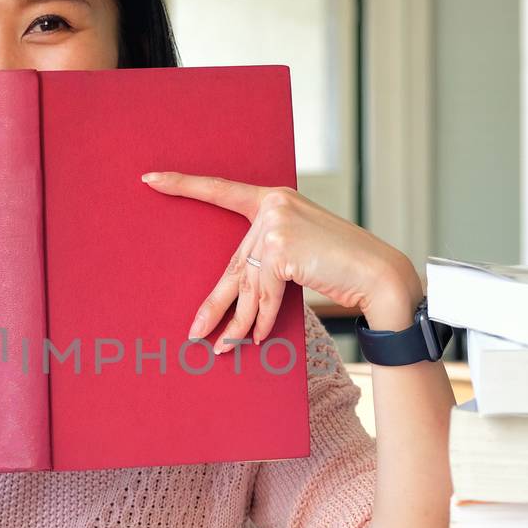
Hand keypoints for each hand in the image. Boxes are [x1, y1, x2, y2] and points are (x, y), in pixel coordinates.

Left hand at [142, 172, 422, 350]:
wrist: (377, 273)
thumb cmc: (339, 264)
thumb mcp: (296, 254)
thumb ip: (265, 258)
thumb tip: (233, 296)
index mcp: (273, 197)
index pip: (221, 190)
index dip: (183, 185)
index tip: (150, 178)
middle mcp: (272, 205)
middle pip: (234, 264)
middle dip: (216, 305)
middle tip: (194, 332)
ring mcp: (276, 225)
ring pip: (247, 286)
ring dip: (238, 323)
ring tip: (224, 349)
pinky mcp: (281, 249)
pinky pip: (263, 294)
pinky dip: (260, 320)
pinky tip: (256, 339)